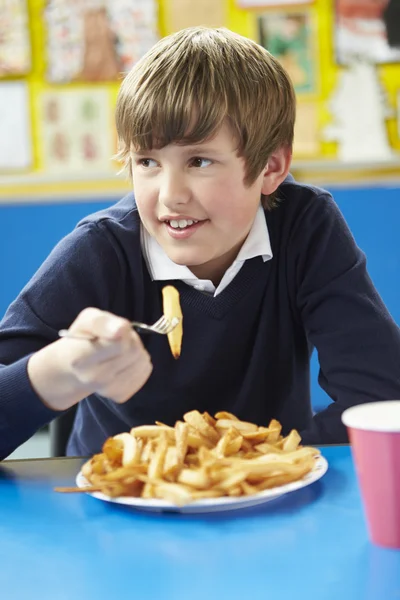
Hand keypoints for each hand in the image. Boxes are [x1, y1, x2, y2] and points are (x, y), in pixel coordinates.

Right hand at [28, 308, 152, 410]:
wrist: (74, 368)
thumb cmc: (82, 339)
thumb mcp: (87, 320)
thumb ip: (101, 321)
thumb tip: (120, 329)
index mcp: (81, 358)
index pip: (120, 344)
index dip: (122, 331)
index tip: (114, 330)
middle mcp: (94, 378)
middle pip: (134, 351)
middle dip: (131, 340)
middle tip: (117, 339)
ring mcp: (108, 390)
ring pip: (142, 362)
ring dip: (137, 350)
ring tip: (120, 350)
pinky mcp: (121, 395)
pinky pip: (144, 372)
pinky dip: (139, 363)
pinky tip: (124, 362)